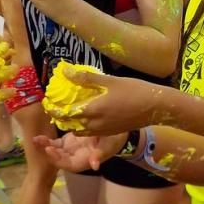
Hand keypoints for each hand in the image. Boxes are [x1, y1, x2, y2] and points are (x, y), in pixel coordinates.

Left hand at [34, 131, 127, 171]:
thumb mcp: (110, 144)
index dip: (59, 160)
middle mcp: (76, 157)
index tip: (50, 150)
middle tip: (39, 142)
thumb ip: (100, 154)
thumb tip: (95, 166)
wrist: (115, 127)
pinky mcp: (69, 140)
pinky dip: (48, 140)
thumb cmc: (115, 138)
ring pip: (55, 150)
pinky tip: (40, 136)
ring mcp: (71, 148)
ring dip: (45, 146)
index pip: (69, 165)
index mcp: (85, 160)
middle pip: (59, 159)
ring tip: (36, 139)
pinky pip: (56, 142)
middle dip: (48, 152)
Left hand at [40, 68, 161, 134]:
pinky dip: (82, 126)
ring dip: (71, 123)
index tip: (47, 101)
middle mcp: (95, 124)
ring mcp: (103, 130)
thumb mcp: (109, 80)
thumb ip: (85, 78)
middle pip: (70, 124)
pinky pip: (90, 132)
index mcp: (93, 110)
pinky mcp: (111, 133)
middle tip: (54, 106)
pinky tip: (85, 115)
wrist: (156, 107)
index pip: (65, 113)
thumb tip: (64, 70)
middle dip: (60, 117)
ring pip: (79, 130)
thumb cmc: (134, 90)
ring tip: (67, 111)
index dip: (54, 109)